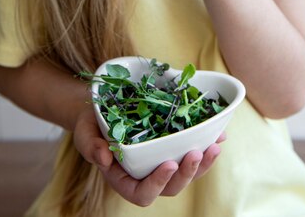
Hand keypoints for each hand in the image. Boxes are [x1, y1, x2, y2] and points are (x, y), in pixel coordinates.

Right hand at [74, 105, 223, 206]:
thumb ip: (91, 146)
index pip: (142, 193)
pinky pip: (193, 152)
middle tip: (198, 152)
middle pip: (171, 187)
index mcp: (124, 180)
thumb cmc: (91, 125)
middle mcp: (146, 176)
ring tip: (215, 144)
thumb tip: (103, 157)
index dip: (158, 183)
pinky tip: (219, 134)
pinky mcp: (173, 148)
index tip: (169, 164)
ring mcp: (162, 163)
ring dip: (204, 163)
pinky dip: (207, 143)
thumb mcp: (85, 133)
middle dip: (187, 173)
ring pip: (187, 173)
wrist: (102, 110)